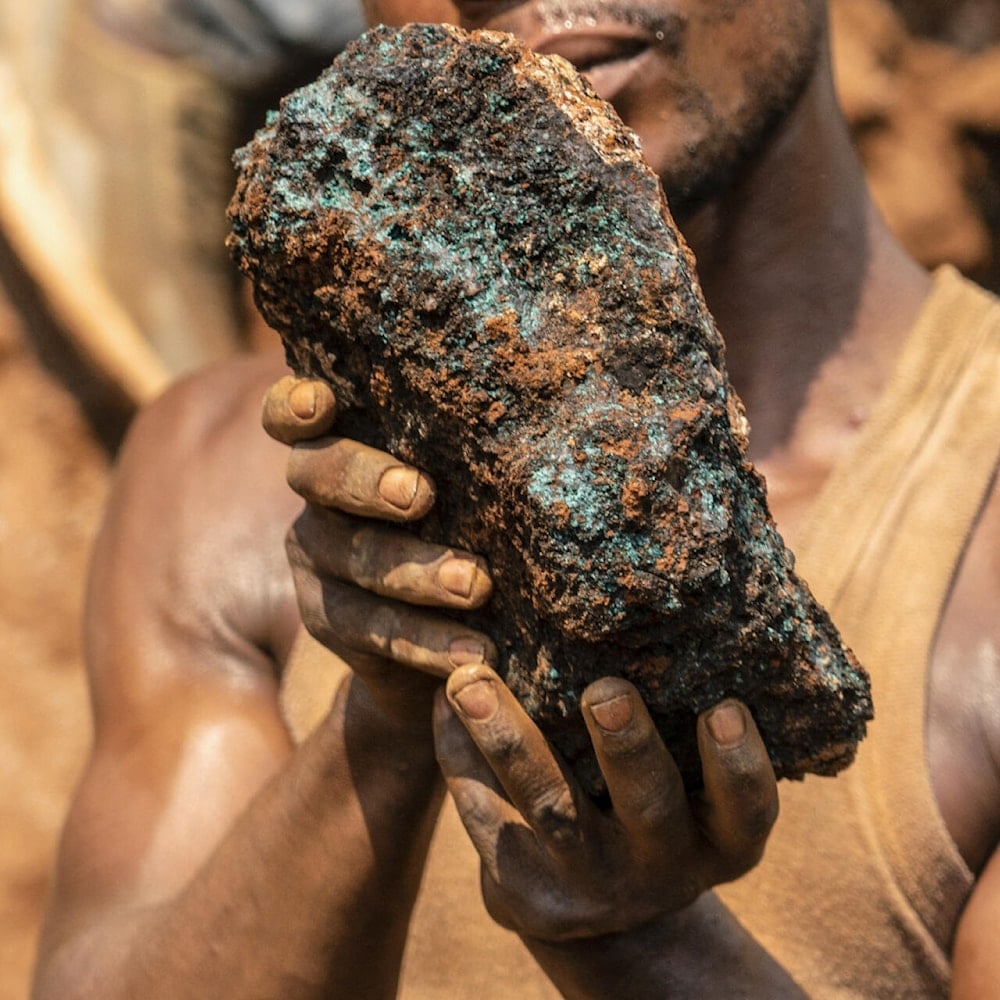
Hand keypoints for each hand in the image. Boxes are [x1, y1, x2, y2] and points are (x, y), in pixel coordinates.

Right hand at [262, 375, 496, 724]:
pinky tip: (474, 654)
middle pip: (318, 476)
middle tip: (421, 495)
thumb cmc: (468, 519)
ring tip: (477, 585)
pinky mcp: (332, 622)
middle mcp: (318, 500)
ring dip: (417, 573)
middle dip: (366, 482)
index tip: (323, 403)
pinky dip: (428, 642)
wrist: (442, 630)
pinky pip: (375, 631)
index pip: (292, 416)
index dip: (296, 406)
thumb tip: (546, 391)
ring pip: (357, 559)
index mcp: (343, 447)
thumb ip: (469, 447)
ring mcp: (319, 562)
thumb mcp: (463, 481)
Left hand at [433, 663, 777, 942]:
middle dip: (626, 746)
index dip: (740, 765)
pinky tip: (443, 702)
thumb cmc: (657, 808)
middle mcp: (661, 870)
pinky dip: (461, 755)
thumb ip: (687, 719)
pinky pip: (487, 816)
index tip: (725, 706)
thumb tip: (678, 607)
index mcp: (720, 841)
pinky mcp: (525, 895)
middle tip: (605, 691)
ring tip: (471, 683)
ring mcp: (590, 887)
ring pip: (550, 809)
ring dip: (511, 740)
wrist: (601, 911)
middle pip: (647, 807)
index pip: (747, 810)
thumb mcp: (694, 789)